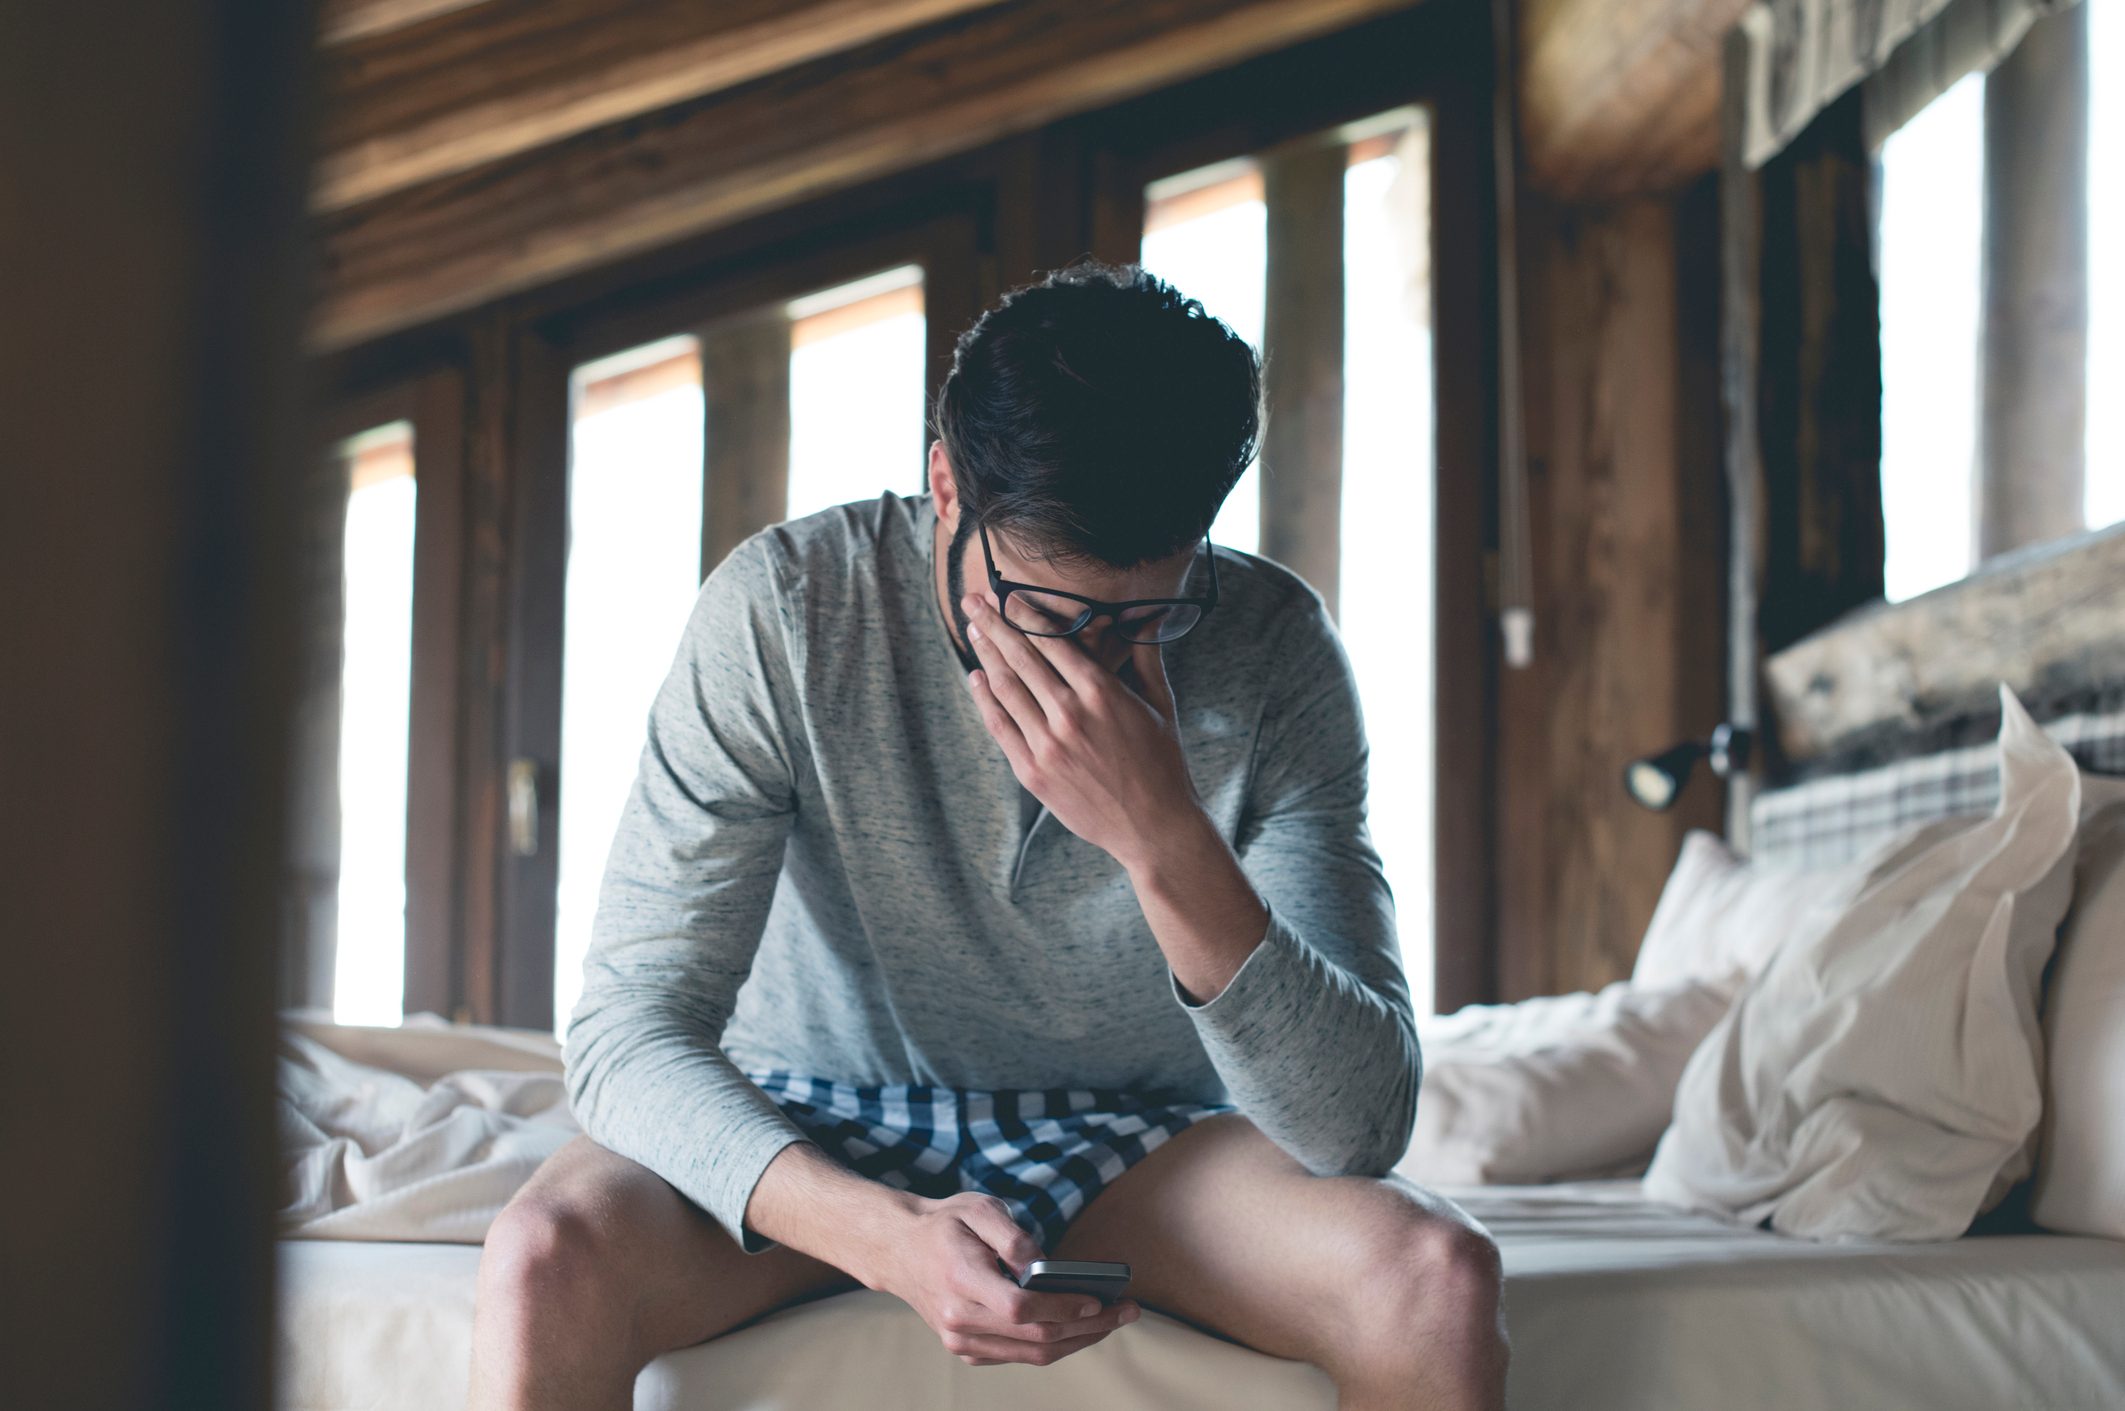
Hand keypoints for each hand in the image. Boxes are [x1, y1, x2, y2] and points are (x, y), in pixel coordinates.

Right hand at [866, 1191, 1139, 1366]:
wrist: (899, 1251)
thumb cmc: (944, 1225)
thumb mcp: (978, 1208)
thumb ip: (1013, 1236)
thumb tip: (1045, 1263)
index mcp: (961, 1280)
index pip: (1022, 1309)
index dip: (1064, 1307)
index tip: (1098, 1299)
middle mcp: (959, 1320)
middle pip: (1036, 1339)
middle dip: (1089, 1327)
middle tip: (1127, 1310)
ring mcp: (961, 1341)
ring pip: (1032, 1354)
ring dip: (1079, 1340)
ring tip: (1112, 1320)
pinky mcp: (967, 1350)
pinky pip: (1019, 1356)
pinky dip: (1054, 1345)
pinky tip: (1079, 1327)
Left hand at [962, 593, 1201, 869]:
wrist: (1154, 827)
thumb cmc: (1163, 763)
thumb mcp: (1161, 704)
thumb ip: (1146, 657)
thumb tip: (1146, 617)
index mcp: (1102, 692)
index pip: (1052, 640)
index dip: (1025, 613)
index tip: (1006, 594)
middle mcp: (1070, 714)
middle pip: (1021, 657)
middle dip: (993, 624)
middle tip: (972, 599)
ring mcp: (1048, 745)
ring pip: (1006, 688)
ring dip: (985, 653)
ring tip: (972, 629)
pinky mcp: (1033, 772)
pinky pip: (1000, 726)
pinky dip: (984, 698)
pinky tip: (976, 677)